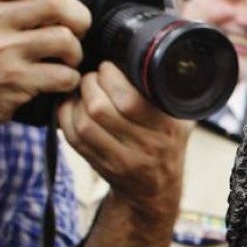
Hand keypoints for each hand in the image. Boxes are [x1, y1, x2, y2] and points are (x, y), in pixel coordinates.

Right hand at [0, 0, 89, 141]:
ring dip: (76, 52)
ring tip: (67, 59)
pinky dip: (71, 79)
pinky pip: (64, 75)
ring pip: (64, 39)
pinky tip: (60, 80)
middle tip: (78, 31)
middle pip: (53, 3)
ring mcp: (3, 52)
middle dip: (79, 17)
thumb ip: (4, 1)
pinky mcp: (16, 81)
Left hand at [59, 61, 188, 222]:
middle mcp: (147, 146)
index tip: (109, 68)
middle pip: (101, 109)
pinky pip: (73, 138)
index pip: (131, 100)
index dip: (111, 77)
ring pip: (84, 122)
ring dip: (76, 100)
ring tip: (82, 90)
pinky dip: (66, 117)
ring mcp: (123, 159)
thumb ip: (171, 94)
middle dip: (90, 84)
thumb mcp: (180, 120)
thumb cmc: (166, 144)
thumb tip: (162, 57)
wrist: (156, 190)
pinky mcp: (102, 167)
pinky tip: (73, 107)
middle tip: (92, 76)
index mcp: (168, 129)